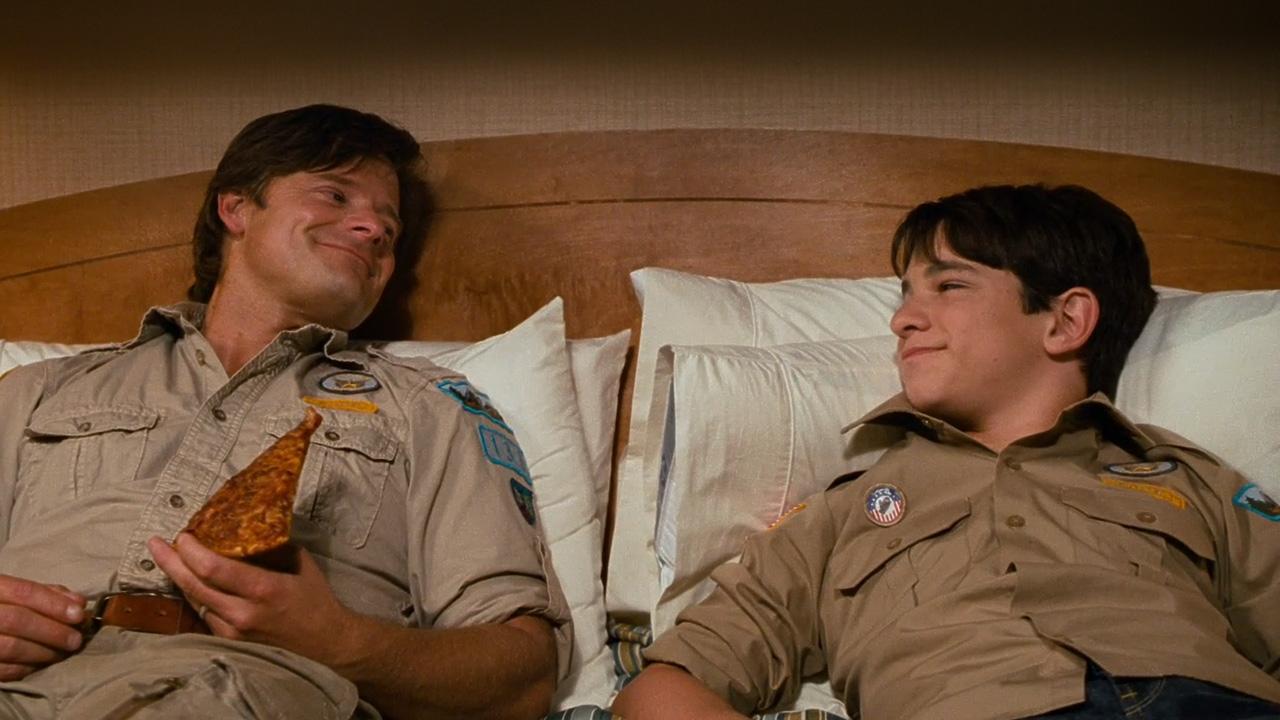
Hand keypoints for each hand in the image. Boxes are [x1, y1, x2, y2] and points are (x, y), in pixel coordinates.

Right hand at [0, 575, 84, 679]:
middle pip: (16, 620)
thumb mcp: (20, 592)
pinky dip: (28, 667)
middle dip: (52, 631)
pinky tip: (44, 663)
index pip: (23, 592)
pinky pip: (4, 670)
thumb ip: (48, 594)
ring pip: (10, 647)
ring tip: (65, 652)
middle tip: (76, 640)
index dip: (54, 604)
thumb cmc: (6, 606)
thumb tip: (78, 603)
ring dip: (44, 652)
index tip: (79, 615)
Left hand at [147, 534, 363, 667]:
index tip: (183, 534)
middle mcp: (243, 612)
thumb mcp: (301, 564)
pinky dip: (194, 596)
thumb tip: (251, 525)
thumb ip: (273, 547)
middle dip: (170, 562)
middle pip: (193, 585)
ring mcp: (234, 631)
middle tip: (156, 543)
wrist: (326, 643)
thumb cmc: (316, 600)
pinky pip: (204, 615)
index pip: (212, 568)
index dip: (190, 550)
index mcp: (263, 589)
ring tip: (166, 559)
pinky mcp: (231, 641)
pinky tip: (187, 582)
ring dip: (178, 578)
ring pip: (194, 601)